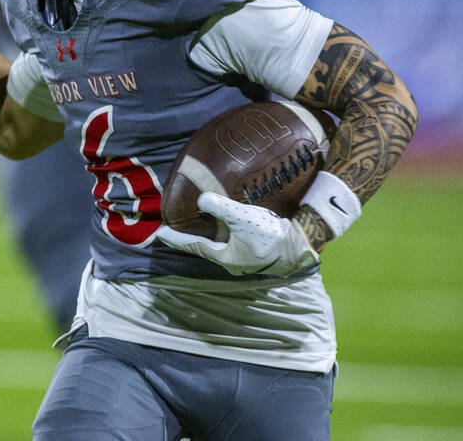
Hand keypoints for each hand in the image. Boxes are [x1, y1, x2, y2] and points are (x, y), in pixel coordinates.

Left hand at [155, 193, 319, 276]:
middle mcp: (232, 262)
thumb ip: (219, 207)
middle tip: (175, 228)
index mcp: (225, 257)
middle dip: (189, 239)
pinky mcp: (254, 253)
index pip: (193, 247)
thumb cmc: (270, 234)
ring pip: (218, 247)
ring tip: (195, 226)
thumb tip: (201, 199)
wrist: (301, 243)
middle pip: (204, 249)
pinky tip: (222, 227)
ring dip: (206, 237)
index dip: (176, 239)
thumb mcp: (241, 218)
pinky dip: (221, 235)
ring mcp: (244, 260)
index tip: (160, 234)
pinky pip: (230, 244)